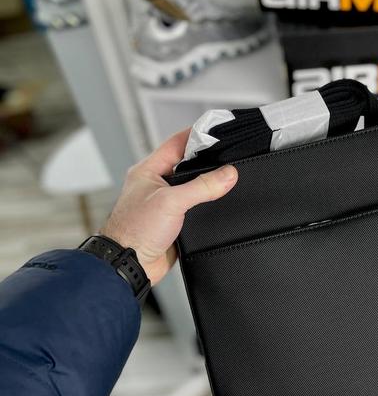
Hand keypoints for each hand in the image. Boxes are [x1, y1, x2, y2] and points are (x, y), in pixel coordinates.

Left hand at [101, 128, 237, 284]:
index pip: (176, 143)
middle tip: (228, 155)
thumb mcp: (171, 202)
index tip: (216, 130)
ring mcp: (165, 204)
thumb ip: (202, 187)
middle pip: (187, 165)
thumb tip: (228, 174)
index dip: (196, 135)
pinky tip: (219, 205)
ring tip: (228, 178)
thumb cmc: (134, 230)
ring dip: (208, 186)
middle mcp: (156, 185)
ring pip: (193, 188)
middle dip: (207, 161)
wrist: (130, 264)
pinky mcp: (174, 223)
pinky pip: (195, 209)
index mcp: (148, 171)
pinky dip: (207, 207)